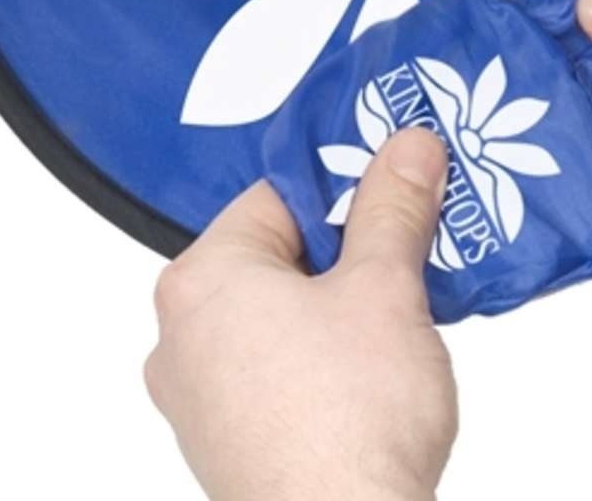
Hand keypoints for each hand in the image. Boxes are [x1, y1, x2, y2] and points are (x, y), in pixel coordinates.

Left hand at [145, 127, 456, 500]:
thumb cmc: (349, 419)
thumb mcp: (385, 287)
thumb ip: (394, 207)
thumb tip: (409, 147)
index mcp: (202, 280)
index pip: (279, 196)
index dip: (348, 189)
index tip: (398, 188)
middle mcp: (181, 336)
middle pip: (280, 255)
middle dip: (349, 251)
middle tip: (409, 249)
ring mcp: (200, 399)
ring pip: (281, 315)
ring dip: (341, 306)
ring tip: (400, 312)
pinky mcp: (228, 445)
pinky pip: (277, 370)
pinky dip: (323, 358)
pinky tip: (374, 372)